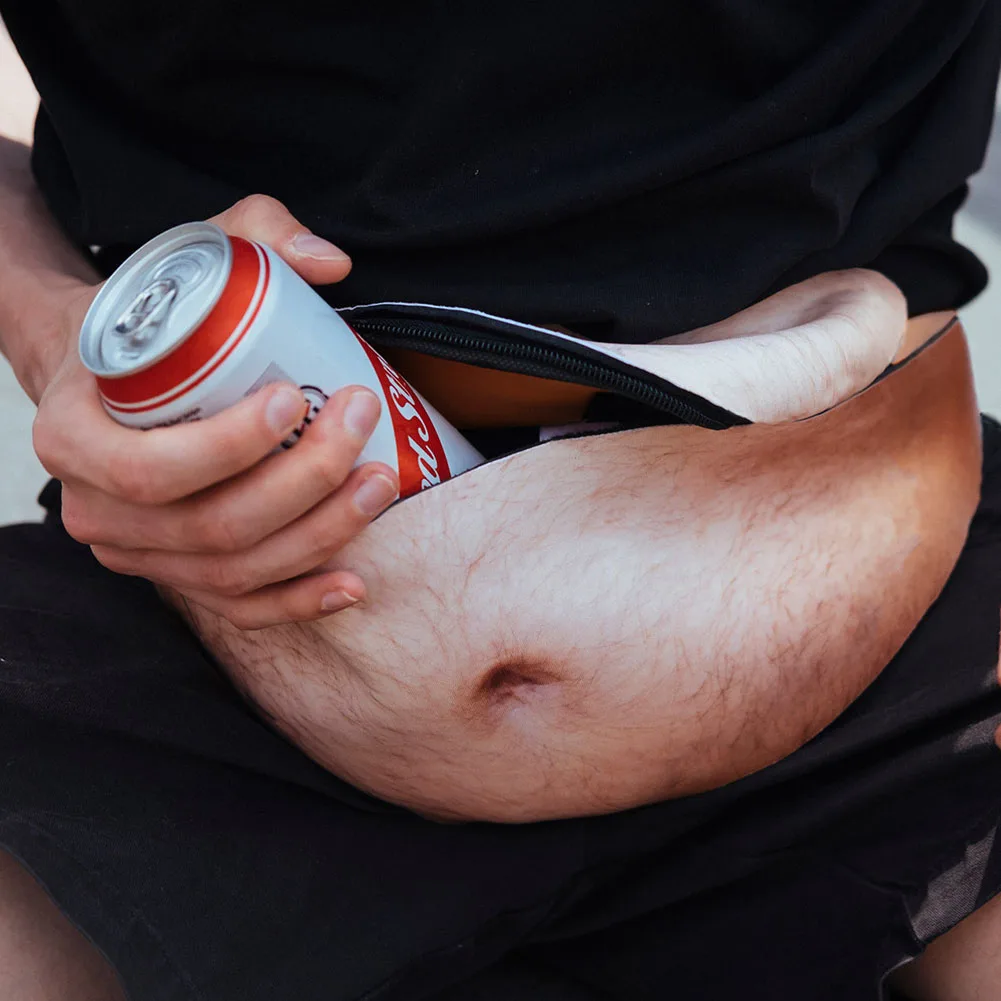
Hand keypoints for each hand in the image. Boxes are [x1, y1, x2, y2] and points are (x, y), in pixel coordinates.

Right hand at [32, 194, 399, 629]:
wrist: (112, 380)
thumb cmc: (150, 326)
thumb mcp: (183, 264)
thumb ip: (252, 237)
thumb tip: (330, 262)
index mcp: (74, 439)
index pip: (152, 470)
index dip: (231, 447)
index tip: (297, 398)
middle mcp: (98, 512)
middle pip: (210, 526)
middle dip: (301, 483)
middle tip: (360, 425)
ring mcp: (141, 555)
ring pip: (234, 571)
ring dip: (318, 533)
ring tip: (379, 482)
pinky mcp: (180, 579)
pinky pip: (240, 608)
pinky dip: (300, 599)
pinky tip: (354, 580)